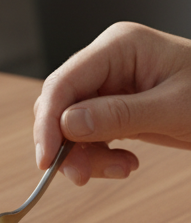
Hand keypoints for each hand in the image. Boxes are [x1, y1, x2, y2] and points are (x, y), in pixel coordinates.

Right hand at [33, 22, 190, 185]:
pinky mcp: (115, 107)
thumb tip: (66, 125)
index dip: (49, 122)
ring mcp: (109, 85)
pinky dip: (99, 155)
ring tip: (119, 170)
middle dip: (68, 144)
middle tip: (81, 176)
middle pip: (60, 105)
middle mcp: (107, 62)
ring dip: (85, 155)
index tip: (47, 159)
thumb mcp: (175, 109)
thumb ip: (119, 115)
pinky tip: (125, 163)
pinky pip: (89, 134)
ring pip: (70, 125)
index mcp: (119, 47)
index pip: (64, 83)